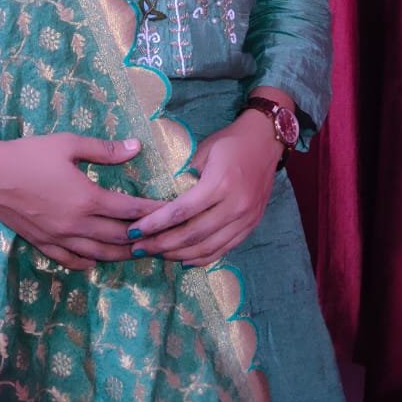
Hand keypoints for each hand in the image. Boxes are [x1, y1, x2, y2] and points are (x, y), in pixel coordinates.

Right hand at [0, 131, 156, 270]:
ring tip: (138, 252)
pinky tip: (97, 260)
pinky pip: (72, 260)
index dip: (153, 212)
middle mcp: (77, 224)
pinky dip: (89, 263)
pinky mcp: (44, 243)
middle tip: (162, 238)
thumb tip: (136, 147)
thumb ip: (104, 150)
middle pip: (120, 238)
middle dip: (144, 239)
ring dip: (122, 254)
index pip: (130, 210)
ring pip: (99, 254)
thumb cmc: (28, 154)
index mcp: (87, 198)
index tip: (170, 210)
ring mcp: (60, 238)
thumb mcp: (68, 144)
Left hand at [125, 109, 283, 265]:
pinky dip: (202, 258)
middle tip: (138, 248)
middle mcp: (235, 205)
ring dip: (179, 255)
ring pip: (208, 247)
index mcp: (220, 183)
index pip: (181, 212)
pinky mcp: (251, 226)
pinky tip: (183, 260)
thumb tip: (161, 200)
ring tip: (157, 254)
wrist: (266, 141)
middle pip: (193, 235)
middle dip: (162, 245)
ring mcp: (246, 219)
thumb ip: (184, 176)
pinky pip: (224, 249)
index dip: (155, 224)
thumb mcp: (203, 151)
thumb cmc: (230, 142)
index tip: (134, 230)